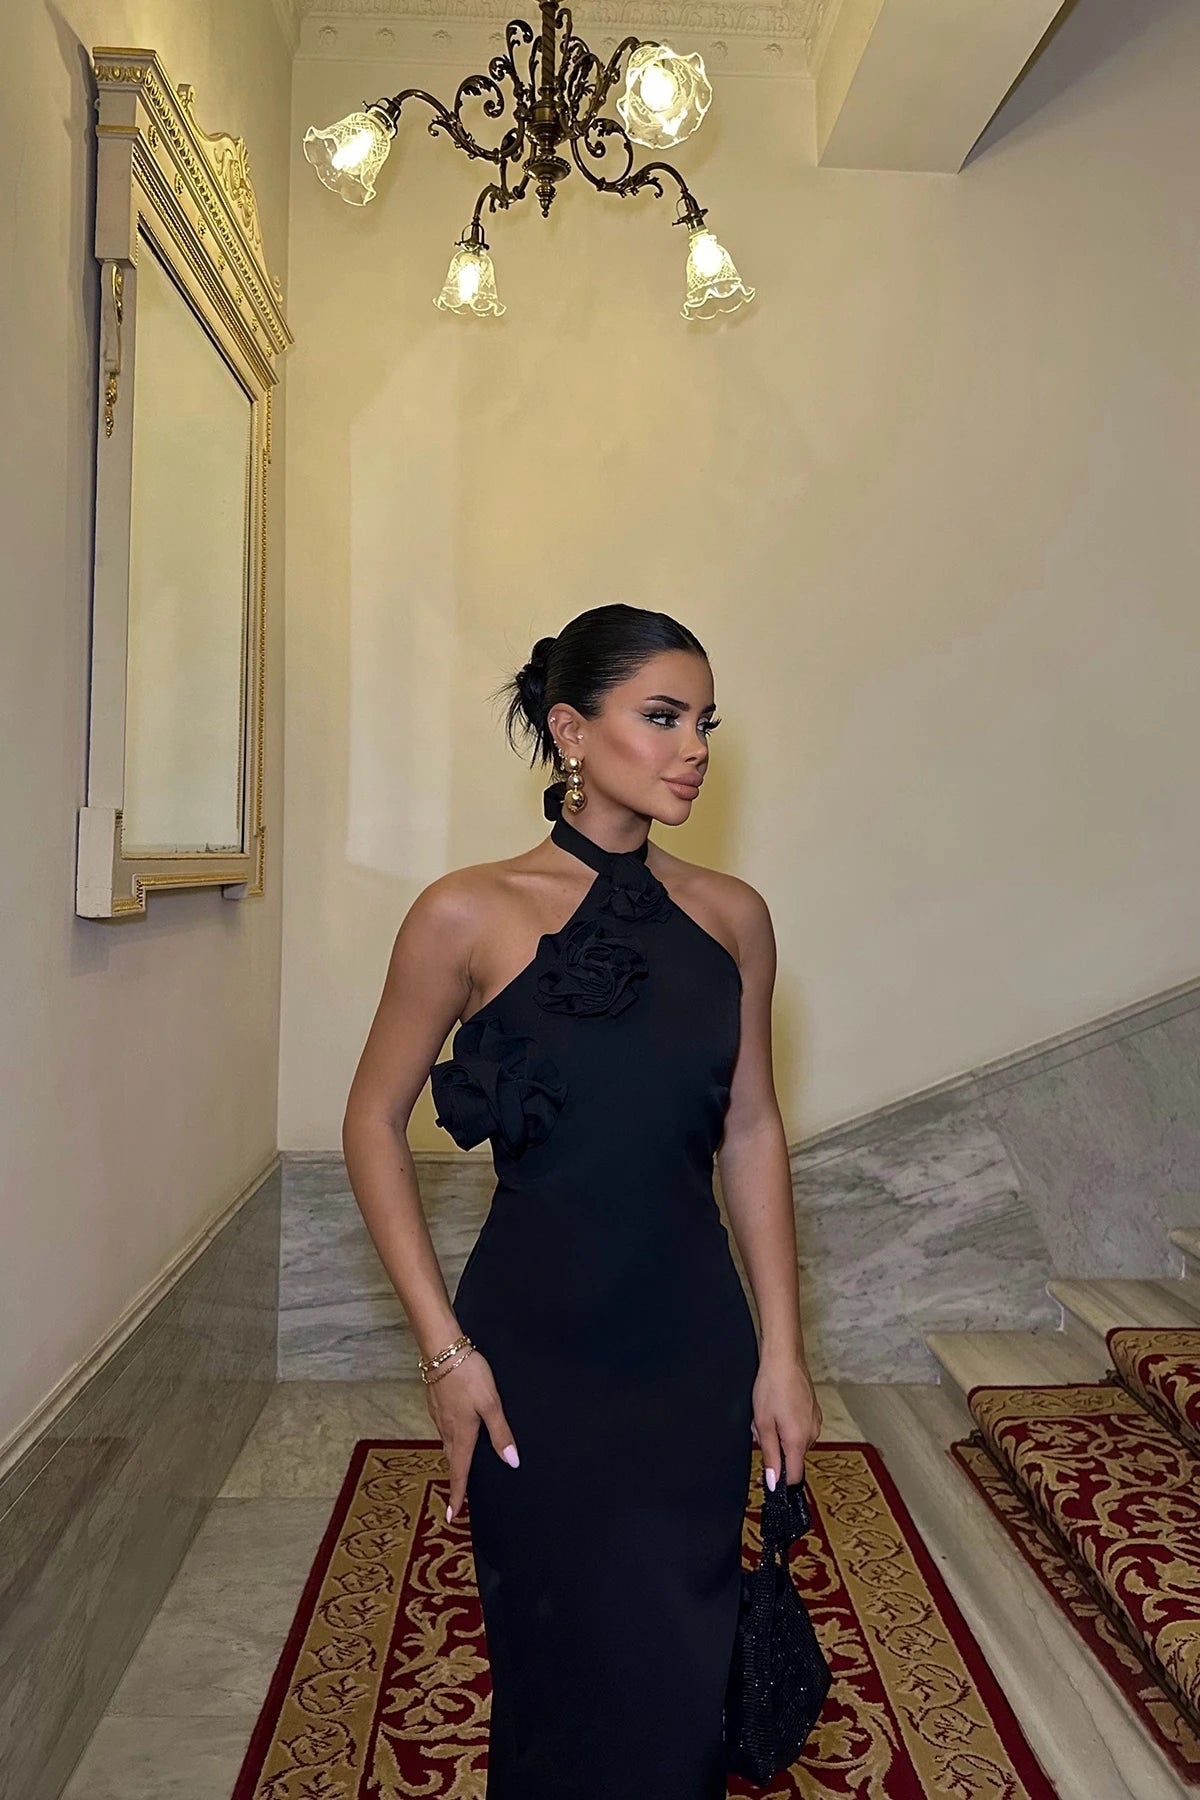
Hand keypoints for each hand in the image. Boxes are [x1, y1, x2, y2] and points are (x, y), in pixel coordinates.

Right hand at [424, 1346, 520, 1521]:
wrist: (443, 1350)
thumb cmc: (468, 1375)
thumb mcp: (491, 1404)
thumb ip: (501, 1433)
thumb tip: (511, 1462)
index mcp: (461, 1434)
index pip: (460, 1471)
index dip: (458, 1494)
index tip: (453, 1515)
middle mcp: (447, 1429)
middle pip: (451, 1460)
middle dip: (455, 1479)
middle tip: (457, 1496)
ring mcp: (439, 1415)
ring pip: (447, 1443)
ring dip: (453, 1458)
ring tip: (460, 1467)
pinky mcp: (436, 1402)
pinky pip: (443, 1428)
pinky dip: (450, 1438)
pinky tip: (455, 1432)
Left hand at [751, 1353, 821, 1489]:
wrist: (784, 1358)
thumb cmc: (772, 1386)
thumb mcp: (763, 1423)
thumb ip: (769, 1455)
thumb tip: (773, 1481)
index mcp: (798, 1440)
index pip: (794, 1477)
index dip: (779, 1479)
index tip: (766, 1473)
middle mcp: (812, 1434)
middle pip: (793, 1457)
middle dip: (775, 1450)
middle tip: (761, 1429)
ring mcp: (815, 1422)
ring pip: (795, 1442)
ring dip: (780, 1435)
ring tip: (769, 1414)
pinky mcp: (814, 1412)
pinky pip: (800, 1428)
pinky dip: (788, 1424)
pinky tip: (778, 1407)